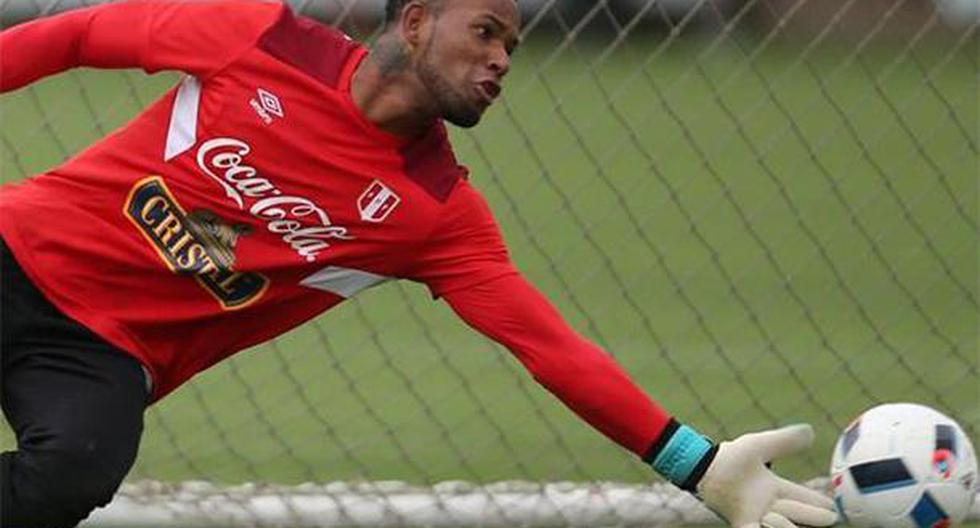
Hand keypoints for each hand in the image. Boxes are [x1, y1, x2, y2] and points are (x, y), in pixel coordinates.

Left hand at [697, 424, 837, 527]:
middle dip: (815, 517)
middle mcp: (770, 507)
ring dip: (787, 525)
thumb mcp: (760, 446)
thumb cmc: (729, 457)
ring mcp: (758, 518)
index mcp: (776, 490)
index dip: (822, 505)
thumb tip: (811, 431)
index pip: (807, 499)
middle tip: (830, 518)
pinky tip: (770, 527)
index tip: (837, 509)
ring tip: (779, 515)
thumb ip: (785, 440)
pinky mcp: (743, 524)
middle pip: (802, 516)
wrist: (703, 466)